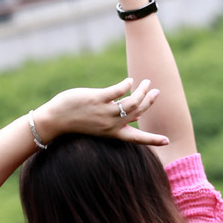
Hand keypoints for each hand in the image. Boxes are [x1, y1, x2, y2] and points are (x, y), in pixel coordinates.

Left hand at [35, 78, 167, 146]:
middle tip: (155, 92)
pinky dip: (126, 85)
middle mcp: (111, 125)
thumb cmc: (76, 123)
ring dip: (141, 91)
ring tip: (145, 82)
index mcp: (112, 133)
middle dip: (149, 102)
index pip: (136, 139)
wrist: (55, 122)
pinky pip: (118, 91)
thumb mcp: (99, 126)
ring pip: (131, 102)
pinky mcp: (97, 99)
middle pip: (138, 112)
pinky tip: (129, 81)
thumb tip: (136, 116)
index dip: (153, 140)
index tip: (167, 140)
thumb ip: (117, 120)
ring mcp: (104, 112)